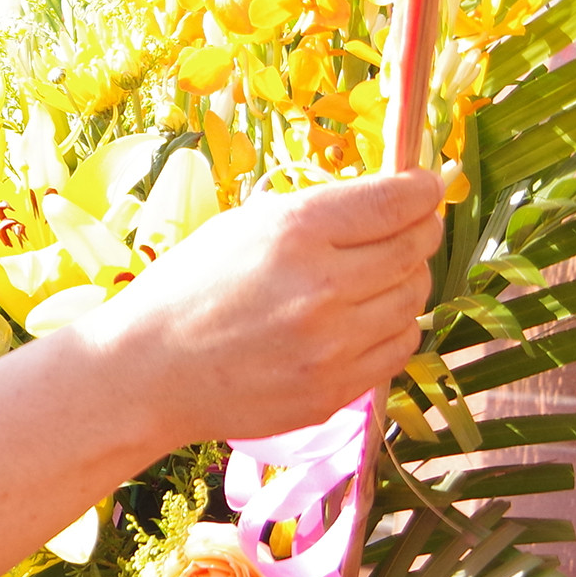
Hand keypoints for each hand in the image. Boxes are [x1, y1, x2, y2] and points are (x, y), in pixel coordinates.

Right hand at [84, 169, 441, 447]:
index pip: (396, 202)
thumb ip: (318, 212)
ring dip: (406, 280)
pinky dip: (393, 327)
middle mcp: (322, 287)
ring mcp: (332, 346)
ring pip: (415, 299)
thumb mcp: (244, 225)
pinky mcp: (334, 390)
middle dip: (419, 230)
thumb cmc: (188, 288)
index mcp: (295, 232)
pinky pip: (399, 347)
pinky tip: (362, 320)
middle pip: (415, 249)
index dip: (423, 189)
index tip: (427, 186)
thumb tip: (389, 200)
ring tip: (375, 277)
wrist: (147, 372)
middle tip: (408, 227)